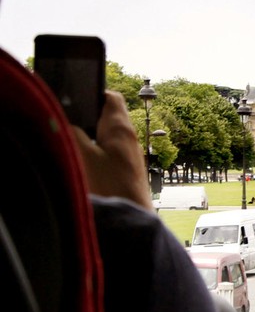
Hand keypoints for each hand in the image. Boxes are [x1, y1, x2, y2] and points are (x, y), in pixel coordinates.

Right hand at [72, 90, 152, 209]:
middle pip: (105, 117)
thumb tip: (65, 121)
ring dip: (88, 139)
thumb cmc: (111, 186)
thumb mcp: (82, 154)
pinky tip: (83, 165)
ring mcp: (129, 156)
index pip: (110, 97)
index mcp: (121, 127)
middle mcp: (129, 138)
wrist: (132, 219)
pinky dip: (94, 156)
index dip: (92, 93)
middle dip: (85, 119)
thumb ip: (71, 132)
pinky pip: (107, 156)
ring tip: (72, 147)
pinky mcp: (126, 172)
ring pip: (105, 138)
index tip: (74, 98)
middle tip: (66, 125)